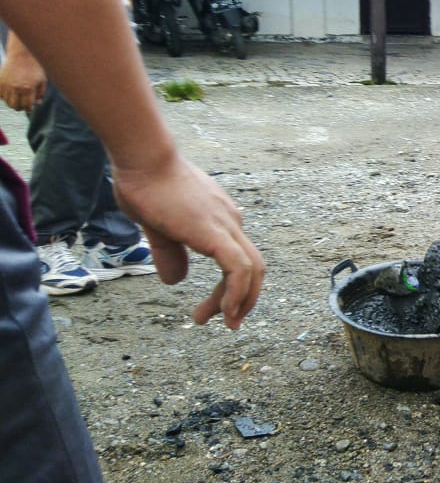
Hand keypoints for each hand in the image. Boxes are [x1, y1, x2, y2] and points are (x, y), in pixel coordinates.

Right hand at [0, 47, 46, 110]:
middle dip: (20, 107)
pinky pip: (0, 95)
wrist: (22, 55)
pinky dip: (5, 97)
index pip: (27, 106)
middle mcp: (16, 88)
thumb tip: (37, 103)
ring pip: (7, 102)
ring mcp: (6, 85)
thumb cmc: (34, 68)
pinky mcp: (0, 82)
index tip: (30, 108)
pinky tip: (10, 93)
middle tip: (23, 105)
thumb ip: (40, 93)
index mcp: (28, 88)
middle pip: (15, 106)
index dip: (29, 109)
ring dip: (12, 102)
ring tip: (17, 97)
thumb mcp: (42, 80)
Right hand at [112, 154, 264, 329]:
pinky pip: (239, 268)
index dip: (230, 289)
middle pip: (252, 268)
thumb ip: (171, 253)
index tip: (213, 311)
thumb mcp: (158, 227)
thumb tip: (176, 280)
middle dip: (242, 300)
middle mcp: (230, 222)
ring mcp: (227, 224)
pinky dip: (237, 292)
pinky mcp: (216, 231)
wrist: (143, 159)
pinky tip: (225, 310)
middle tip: (224, 323)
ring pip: (252, 270)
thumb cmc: (146, 185)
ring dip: (240, 302)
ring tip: (221, 322)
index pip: (237, 260)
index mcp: (220, 221)